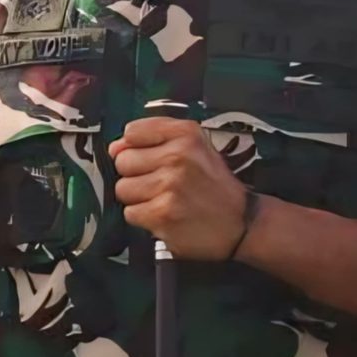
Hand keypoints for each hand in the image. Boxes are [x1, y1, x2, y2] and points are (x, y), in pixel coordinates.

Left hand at [109, 117, 249, 258]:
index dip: (136, 148)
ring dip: (139, 199)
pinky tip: (165, 215)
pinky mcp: (162, 214)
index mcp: (186, 134)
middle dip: (137, 175)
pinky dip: (144, 218)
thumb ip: (154, 138)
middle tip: (162, 184)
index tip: (152, 159)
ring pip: (123, 189)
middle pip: (123, 162)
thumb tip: (114, 148)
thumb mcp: (195, 147)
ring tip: (165, 200)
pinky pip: (131, 213)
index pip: (132, 132)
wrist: (242, 223)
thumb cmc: (213, 185)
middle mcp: (178, 156)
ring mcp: (169, 186)